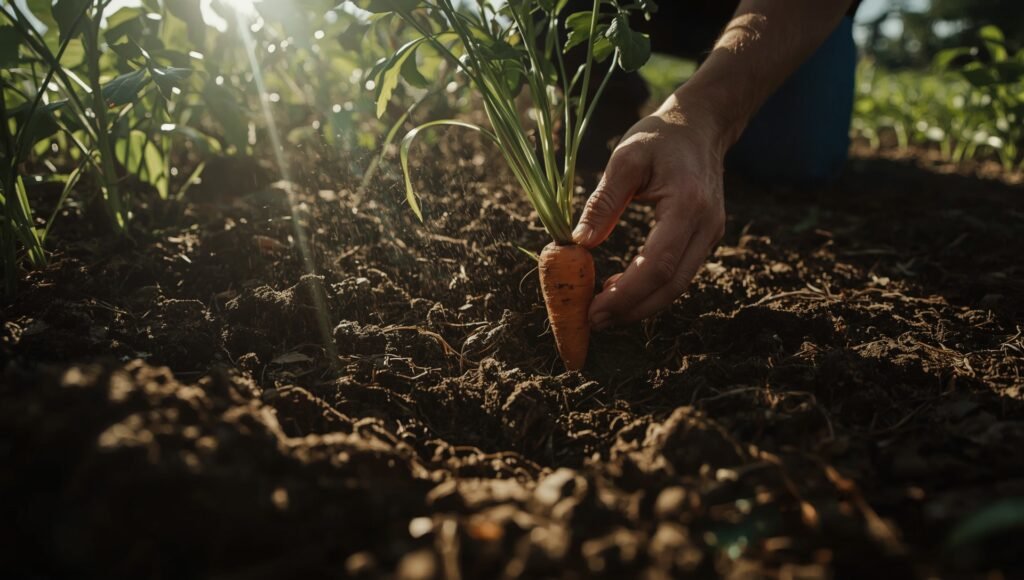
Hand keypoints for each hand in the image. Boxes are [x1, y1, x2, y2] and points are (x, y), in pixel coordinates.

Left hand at [572, 92, 728, 330]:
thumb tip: (579, 244)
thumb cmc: (659, 137)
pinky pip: (678, 274)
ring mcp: (710, 235)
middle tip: (593, 322)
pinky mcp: (705, 239)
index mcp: (687, 206)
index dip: (625, 295)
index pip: (656, 266)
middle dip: (631, 310)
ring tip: (602, 312)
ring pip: (677, 286)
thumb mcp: (625, 159)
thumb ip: (603, 202)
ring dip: (639, 305)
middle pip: (670, 286)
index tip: (592, 310)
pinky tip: (619, 290)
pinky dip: (650, 289)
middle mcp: (706, 227)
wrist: (700, 126)